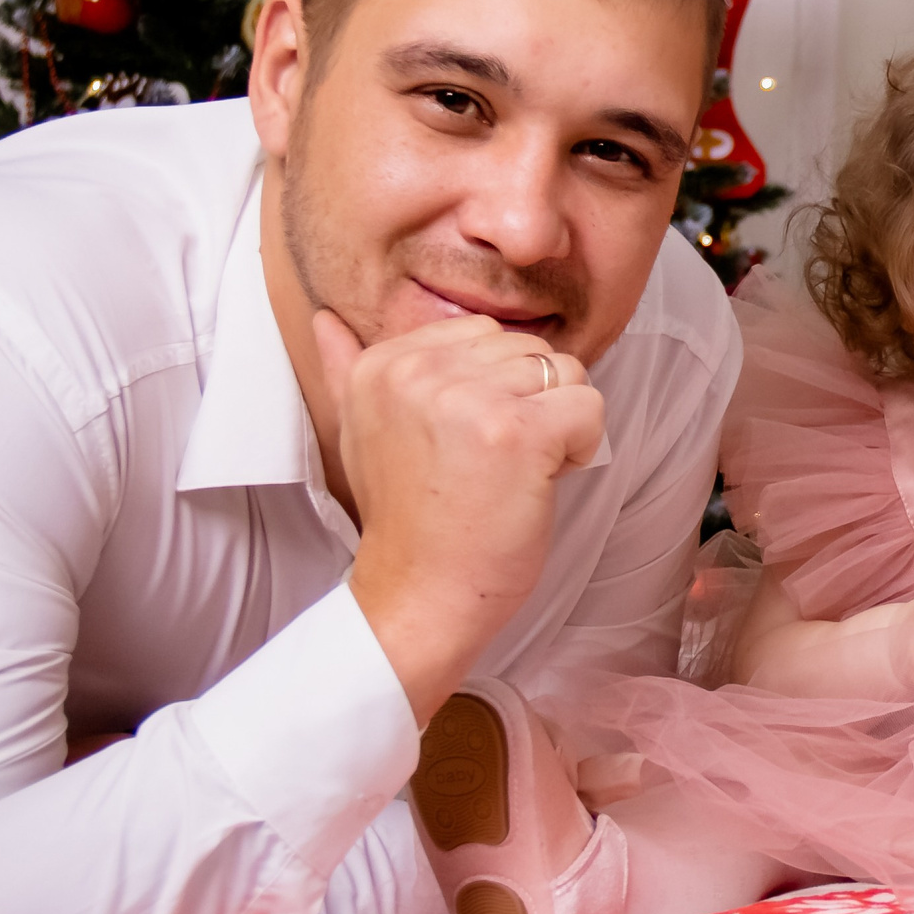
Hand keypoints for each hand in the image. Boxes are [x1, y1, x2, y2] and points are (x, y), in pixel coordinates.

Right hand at [319, 310, 604, 721]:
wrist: (418, 596)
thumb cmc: (406, 520)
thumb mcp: (358, 433)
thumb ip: (345, 368)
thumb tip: (324, 318)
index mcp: (384, 363)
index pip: (485, 332)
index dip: (497, 387)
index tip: (467, 442)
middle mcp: (420, 372)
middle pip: (529, 348)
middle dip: (532, 403)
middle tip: (493, 464)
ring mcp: (469, 400)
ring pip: (566, 372)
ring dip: (559, 425)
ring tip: (515, 473)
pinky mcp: (518, 433)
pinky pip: (589, 405)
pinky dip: (583, 447)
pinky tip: (542, 481)